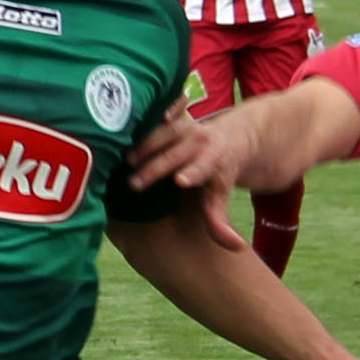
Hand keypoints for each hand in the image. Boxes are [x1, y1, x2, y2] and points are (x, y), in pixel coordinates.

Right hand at [126, 102, 243, 246]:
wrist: (230, 136)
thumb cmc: (218, 174)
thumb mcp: (221, 195)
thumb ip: (220, 222)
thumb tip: (236, 247)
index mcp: (215, 160)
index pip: (203, 167)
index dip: (193, 172)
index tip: (180, 181)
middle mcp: (202, 139)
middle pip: (177, 153)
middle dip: (155, 167)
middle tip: (132, 185)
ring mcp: (188, 124)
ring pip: (166, 131)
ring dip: (144, 144)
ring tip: (123, 158)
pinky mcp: (176, 114)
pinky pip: (159, 113)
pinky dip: (145, 117)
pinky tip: (124, 124)